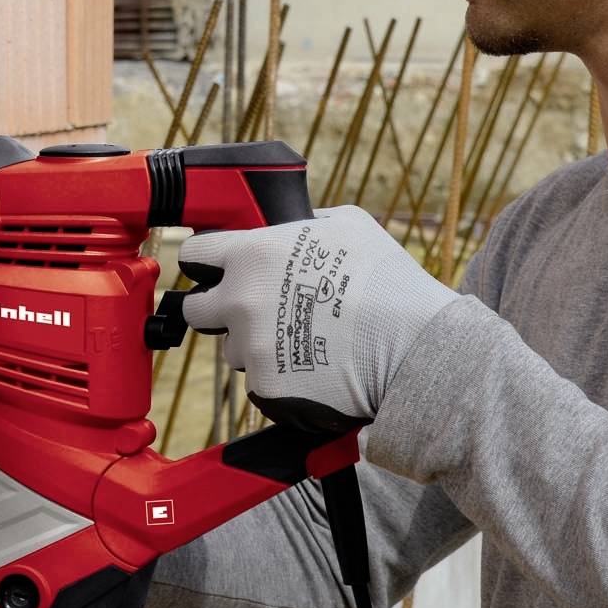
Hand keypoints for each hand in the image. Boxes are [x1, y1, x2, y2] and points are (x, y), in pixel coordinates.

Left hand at [179, 205, 457, 426]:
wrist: (413, 345)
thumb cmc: (386, 280)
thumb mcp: (348, 223)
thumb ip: (306, 221)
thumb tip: (296, 222)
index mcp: (251, 254)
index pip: (194, 254)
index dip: (205, 260)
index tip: (214, 268)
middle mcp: (240, 301)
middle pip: (197, 308)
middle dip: (218, 308)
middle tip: (252, 310)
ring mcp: (250, 348)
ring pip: (233, 349)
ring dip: (254, 345)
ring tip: (300, 339)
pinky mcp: (265, 386)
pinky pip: (259, 381)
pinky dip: (279, 376)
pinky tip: (312, 365)